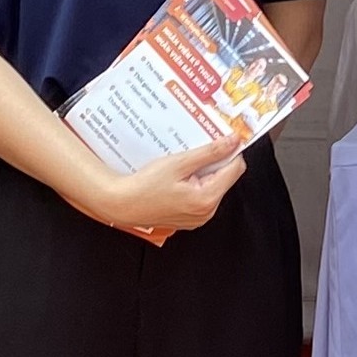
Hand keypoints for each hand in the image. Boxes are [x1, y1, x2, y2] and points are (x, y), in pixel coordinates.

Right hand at [86, 137, 243, 237]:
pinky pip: (202, 195)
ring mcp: (198, 217)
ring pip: (214, 186)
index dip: (231, 151)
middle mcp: (206, 212)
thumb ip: (209, 152)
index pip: (235, 169)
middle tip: (200, 148)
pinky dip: (196, 183)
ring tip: (186, 163)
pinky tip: (181, 175)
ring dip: (205, 172)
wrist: (121, 203)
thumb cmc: (144, 187)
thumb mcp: (179, 163)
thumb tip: (232, 142)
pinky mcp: (190, 218)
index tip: (225, 138)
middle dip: (216, 161)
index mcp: (206, 199)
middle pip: (225, 178)